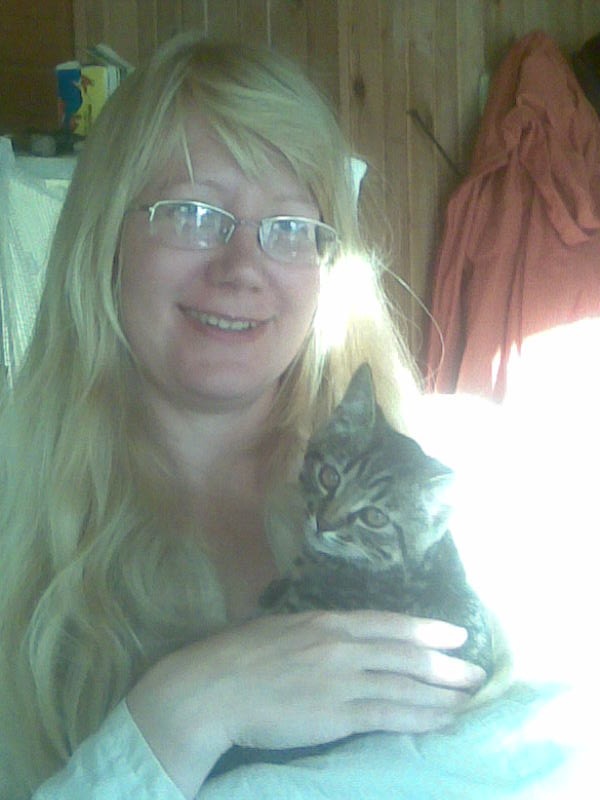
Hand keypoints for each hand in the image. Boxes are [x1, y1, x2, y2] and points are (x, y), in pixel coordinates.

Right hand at [127, 610, 484, 797]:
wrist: (213, 688)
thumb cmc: (240, 656)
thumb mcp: (282, 629)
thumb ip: (316, 633)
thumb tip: (342, 637)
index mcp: (327, 622)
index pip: (389, 624)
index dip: (426, 629)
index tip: (456, 634)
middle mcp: (341, 646)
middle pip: (406, 654)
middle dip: (446, 664)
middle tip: (477, 672)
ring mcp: (341, 681)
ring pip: (404, 685)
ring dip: (441, 693)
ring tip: (468, 698)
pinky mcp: (335, 715)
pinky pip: (388, 715)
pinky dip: (419, 717)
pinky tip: (440, 721)